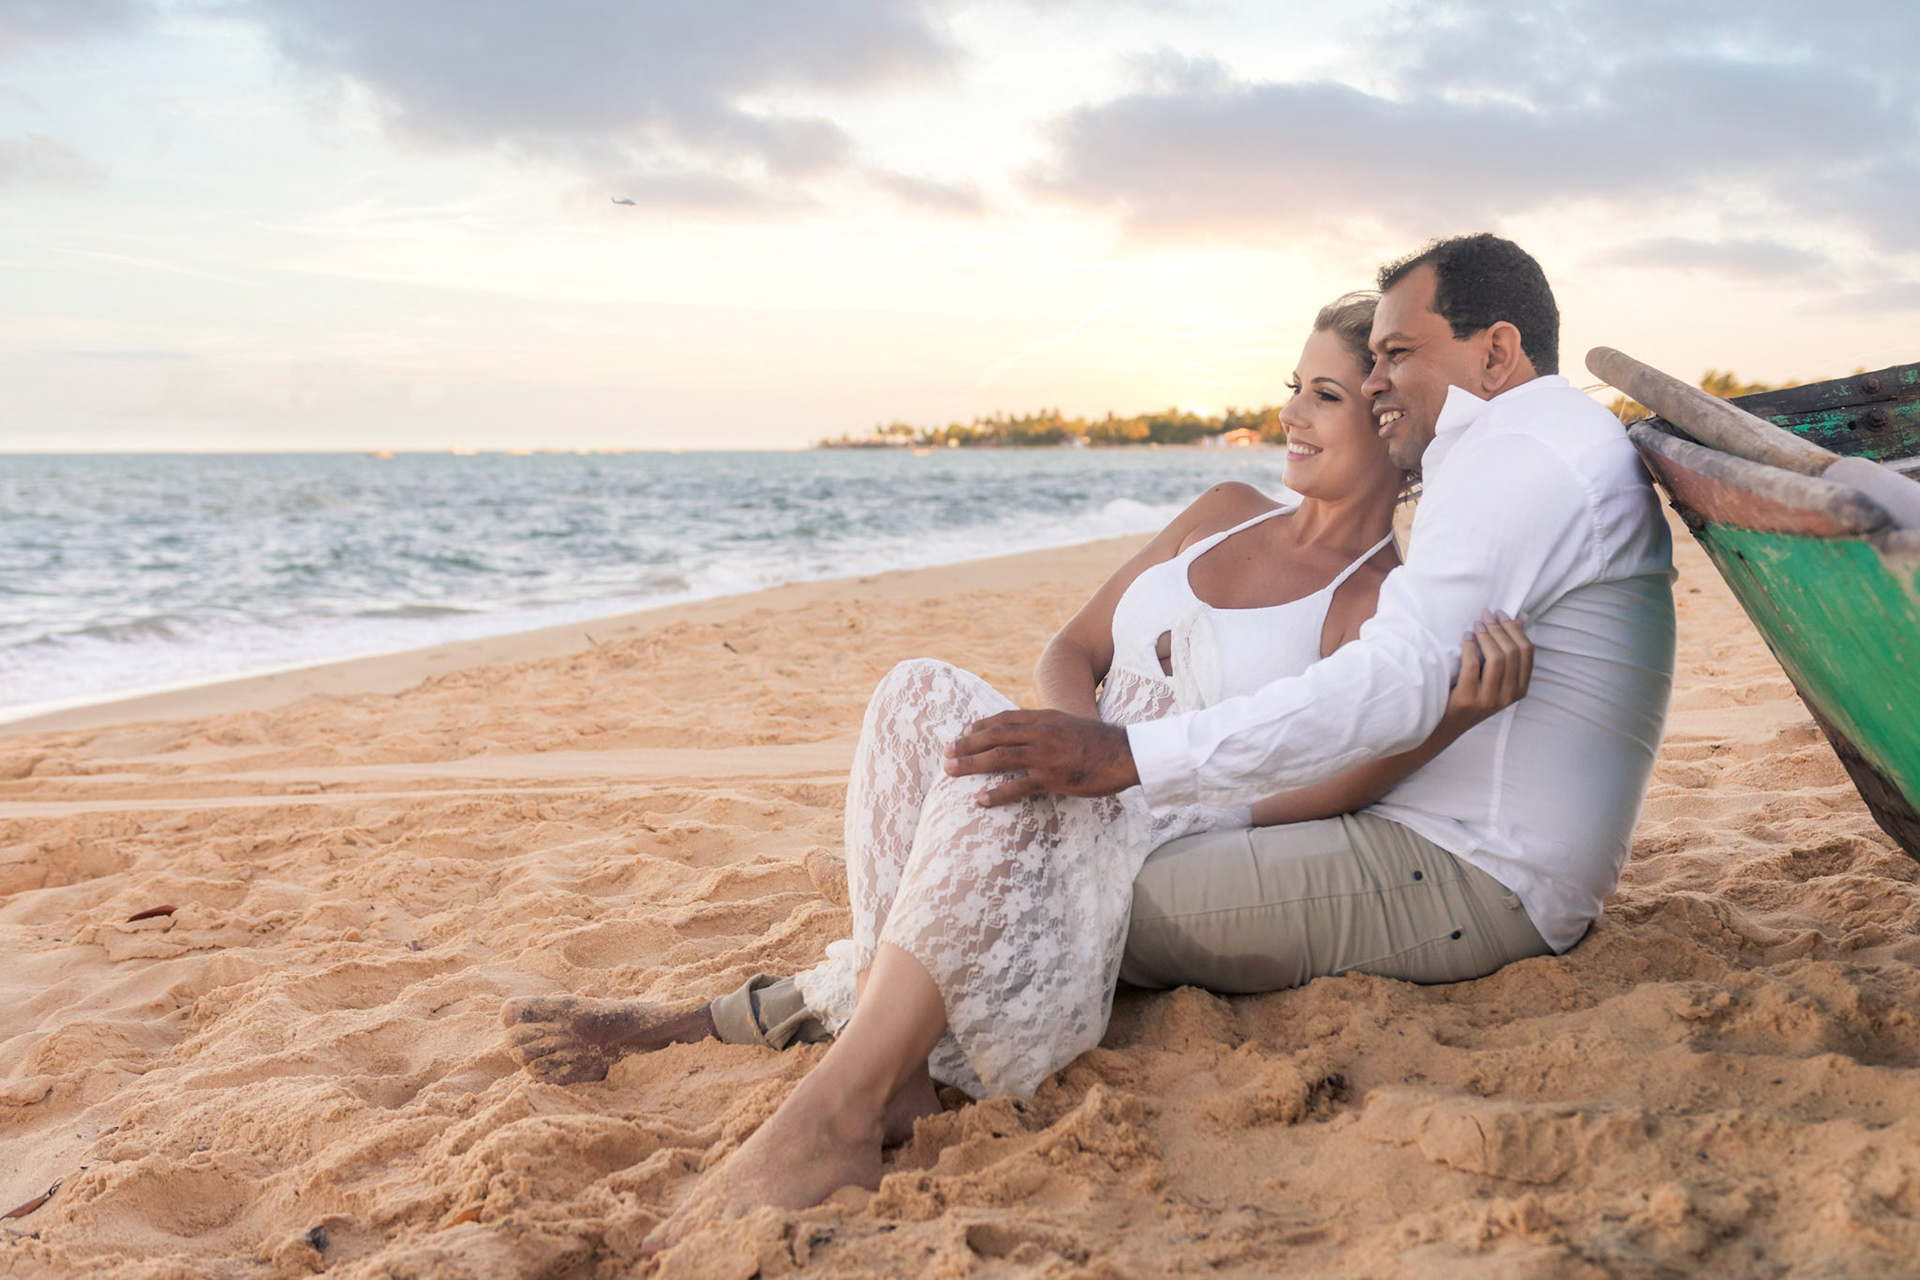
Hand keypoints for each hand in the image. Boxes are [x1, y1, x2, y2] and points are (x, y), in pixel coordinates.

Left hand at [943, 710, 1139, 806]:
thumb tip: (1026, 735)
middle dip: (966, 744)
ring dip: (972, 764)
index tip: (962, 733)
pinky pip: (1019, 785)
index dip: (980, 726)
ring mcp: (1046, 755)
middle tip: (946, 753)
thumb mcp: (1069, 725)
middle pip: (994, 735)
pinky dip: (997, 793)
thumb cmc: (1099, 742)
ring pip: (1000, 757)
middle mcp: (1041, 733)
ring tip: (951, 772)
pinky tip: (981, 800)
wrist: (1126, 753)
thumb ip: (1047, 727)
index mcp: (1045, 718)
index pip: (1004, 718)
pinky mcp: (1053, 777)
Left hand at [1446, 610, 1531, 728]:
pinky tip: (1466, 637)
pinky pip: (1472, 667)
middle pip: (1511, 652)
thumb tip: (1520, 618)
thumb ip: (1509, 650)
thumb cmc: (1472, 694)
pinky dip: (1470, 647)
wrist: (1447, 724)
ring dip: (1486, 636)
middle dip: (1499, 628)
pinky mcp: (1469, 700)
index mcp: (1521, 689)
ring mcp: (1490, 700)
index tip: (1501, 614)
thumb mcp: (1495, 676)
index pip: (1527, 652)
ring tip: (1476, 624)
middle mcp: (1509, 696)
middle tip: (1485, 615)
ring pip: (1496, 659)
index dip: (1515, 629)